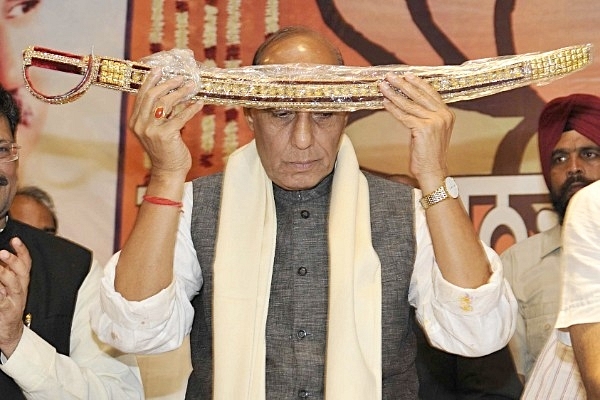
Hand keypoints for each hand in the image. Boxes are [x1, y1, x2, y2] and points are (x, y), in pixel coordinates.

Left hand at [0, 237, 31, 357]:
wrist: (9, 333)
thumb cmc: (7, 307)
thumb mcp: (8, 287)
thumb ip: (6, 273)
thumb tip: (2, 259)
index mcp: (21, 282)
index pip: (25, 263)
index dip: (22, 250)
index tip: (15, 240)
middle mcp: (20, 290)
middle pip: (21, 272)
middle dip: (13, 260)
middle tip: (2, 252)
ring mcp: (14, 300)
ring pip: (13, 285)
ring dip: (4, 274)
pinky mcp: (7, 312)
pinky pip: (2, 302)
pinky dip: (0, 296)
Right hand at [129, 69, 203, 177]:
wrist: (168, 171)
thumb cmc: (165, 150)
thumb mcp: (155, 130)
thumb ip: (157, 114)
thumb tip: (170, 93)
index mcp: (135, 121)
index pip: (142, 96)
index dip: (151, 81)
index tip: (159, 69)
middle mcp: (140, 124)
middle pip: (152, 95)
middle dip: (167, 84)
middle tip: (180, 77)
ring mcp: (151, 130)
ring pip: (166, 103)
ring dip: (180, 92)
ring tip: (191, 86)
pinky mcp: (165, 135)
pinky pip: (180, 117)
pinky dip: (191, 108)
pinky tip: (198, 103)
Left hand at [379, 73, 454, 188]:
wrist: (433, 171)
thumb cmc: (429, 153)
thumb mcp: (432, 131)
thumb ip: (426, 116)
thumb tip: (409, 104)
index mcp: (447, 114)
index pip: (431, 93)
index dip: (418, 83)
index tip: (407, 75)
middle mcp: (443, 115)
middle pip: (419, 95)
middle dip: (403, 84)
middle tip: (390, 76)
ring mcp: (434, 121)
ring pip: (410, 104)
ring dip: (394, 94)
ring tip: (383, 86)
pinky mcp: (423, 129)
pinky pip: (404, 116)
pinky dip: (393, 109)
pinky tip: (385, 103)